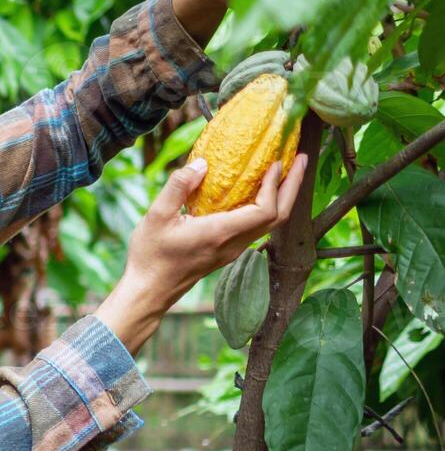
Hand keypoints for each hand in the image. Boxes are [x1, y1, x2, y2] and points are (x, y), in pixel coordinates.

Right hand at [96, 151, 307, 354]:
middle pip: (279, 217)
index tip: (278, 162)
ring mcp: (233, 250)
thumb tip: (201, 163)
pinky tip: (256, 192)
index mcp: (221, 234)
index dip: (276, 185)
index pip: (266, 210)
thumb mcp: (156, 216)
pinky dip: (266, 205)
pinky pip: (256, 226)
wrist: (149, 291)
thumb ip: (178, 187)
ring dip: (283, 196)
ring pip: (270, 223)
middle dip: (293, 186)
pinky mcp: (227, 252)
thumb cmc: (150, 256)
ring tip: (285, 172)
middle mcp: (234, 244)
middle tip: (302, 159)